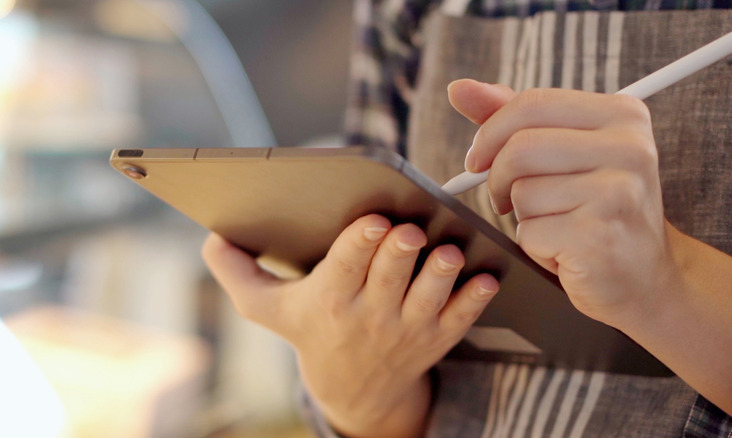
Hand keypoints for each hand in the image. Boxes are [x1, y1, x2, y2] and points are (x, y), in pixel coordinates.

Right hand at [202, 214, 498, 437]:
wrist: (354, 388)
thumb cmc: (310, 330)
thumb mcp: (268, 308)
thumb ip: (237, 273)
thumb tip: (210, 237)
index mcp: (330, 299)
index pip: (345, 267)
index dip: (360, 243)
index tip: (372, 220)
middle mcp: (370, 315)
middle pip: (389, 277)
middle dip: (399, 253)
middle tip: (409, 229)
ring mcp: (408, 328)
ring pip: (430, 296)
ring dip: (441, 274)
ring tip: (449, 251)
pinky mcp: (438, 336)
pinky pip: (462, 318)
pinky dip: (475, 299)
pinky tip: (486, 276)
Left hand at [449, 79, 731, 417]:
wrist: (644, 280)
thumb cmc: (597, 211)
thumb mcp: (565, 154)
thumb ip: (514, 117)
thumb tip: (459, 89)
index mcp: (624, 115)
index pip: (532, 104)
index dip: (491, 132)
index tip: (478, 160)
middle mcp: (630, 148)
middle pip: (520, 147)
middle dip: (497, 178)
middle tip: (504, 201)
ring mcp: (618, 193)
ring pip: (522, 192)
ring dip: (523, 218)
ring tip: (556, 227)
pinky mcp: (599, 237)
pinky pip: (530, 232)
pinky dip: (534, 247)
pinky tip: (564, 251)